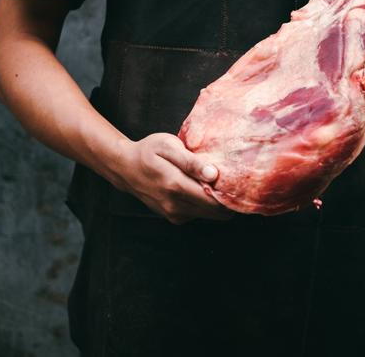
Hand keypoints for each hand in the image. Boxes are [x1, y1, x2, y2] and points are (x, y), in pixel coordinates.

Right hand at [113, 133, 232, 224]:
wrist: (125, 168)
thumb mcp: (168, 146)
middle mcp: (175, 205)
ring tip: (218, 182)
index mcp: (175, 185)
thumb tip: (213, 174)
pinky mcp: (174, 218)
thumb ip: (191, 161)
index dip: (230, 193)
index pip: (214, 199)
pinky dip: (206, 204)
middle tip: (233, 180)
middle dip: (228, 199)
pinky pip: (199, 214)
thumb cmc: (148, 151)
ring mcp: (174, 214)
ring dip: (217, 202)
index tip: (238, 180)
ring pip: (209, 215)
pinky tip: (203, 188)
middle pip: (216, 211)